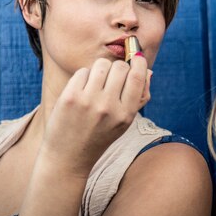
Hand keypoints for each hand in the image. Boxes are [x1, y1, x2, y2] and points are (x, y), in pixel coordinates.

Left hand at [40, 56, 150, 176]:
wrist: (68, 157)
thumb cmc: (99, 136)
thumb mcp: (124, 122)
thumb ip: (139, 97)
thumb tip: (147, 70)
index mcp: (126, 114)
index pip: (138, 76)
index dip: (138, 62)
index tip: (136, 58)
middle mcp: (108, 107)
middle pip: (120, 67)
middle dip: (117, 68)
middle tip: (111, 78)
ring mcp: (88, 101)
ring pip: (101, 65)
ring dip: (100, 70)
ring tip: (96, 83)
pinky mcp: (69, 97)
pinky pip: (83, 71)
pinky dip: (84, 77)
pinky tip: (82, 90)